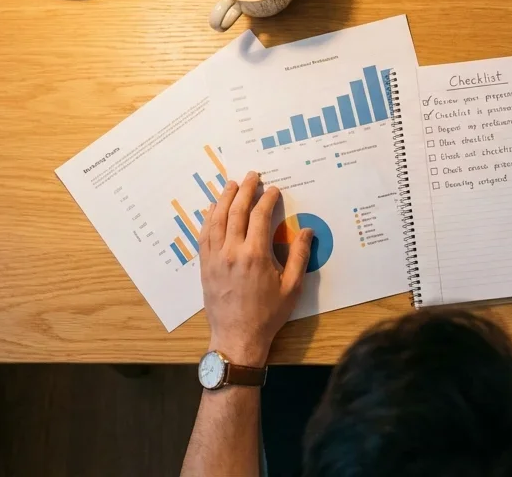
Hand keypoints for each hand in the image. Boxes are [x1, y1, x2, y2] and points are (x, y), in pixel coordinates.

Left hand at [200, 171, 312, 365]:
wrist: (237, 337)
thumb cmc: (268, 314)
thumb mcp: (291, 287)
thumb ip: (299, 256)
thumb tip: (307, 231)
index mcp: (255, 255)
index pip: (260, 216)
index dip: (267, 199)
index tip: (273, 189)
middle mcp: (232, 251)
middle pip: (236, 211)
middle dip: (245, 190)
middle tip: (252, 176)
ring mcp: (215, 257)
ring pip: (216, 219)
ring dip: (223, 198)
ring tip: (231, 184)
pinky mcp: (204, 265)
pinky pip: (204, 235)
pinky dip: (208, 218)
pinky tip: (211, 209)